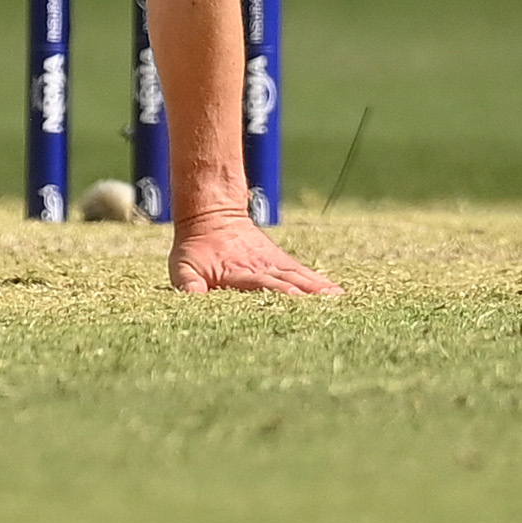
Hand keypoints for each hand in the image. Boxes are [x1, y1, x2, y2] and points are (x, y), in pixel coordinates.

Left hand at [169, 211, 340, 294]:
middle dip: (305, 294)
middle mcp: (261, 268)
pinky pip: (305, 274)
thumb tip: (193, 297)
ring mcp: (274, 264)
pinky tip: (338, 294)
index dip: (277, 289)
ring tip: (338, 301)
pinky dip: (320, 283)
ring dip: (317, 289)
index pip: (260, 282)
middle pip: (286, 281)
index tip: (295, 295)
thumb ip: (187, 283)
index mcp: (237, 272)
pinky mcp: (283, 263)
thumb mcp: (182, 266)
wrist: (211, 215)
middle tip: (327, 307)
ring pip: (300, 277)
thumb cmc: (194, 249)